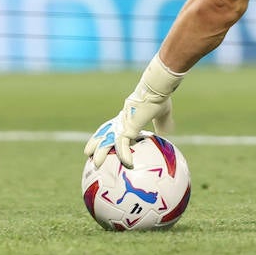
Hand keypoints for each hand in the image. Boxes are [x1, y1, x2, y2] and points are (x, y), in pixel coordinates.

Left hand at [84, 54, 184, 168]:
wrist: (156, 89)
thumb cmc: (159, 98)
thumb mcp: (163, 113)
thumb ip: (163, 123)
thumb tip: (167, 132)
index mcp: (127, 116)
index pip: (113, 126)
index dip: (107, 133)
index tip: (103, 141)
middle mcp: (121, 121)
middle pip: (104, 133)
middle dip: (95, 143)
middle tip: (88, 153)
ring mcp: (123, 124)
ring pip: (108, 141)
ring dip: (101, 152)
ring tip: (96, 163)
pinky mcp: (128, 128)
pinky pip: (123, 146)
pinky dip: (125, 156)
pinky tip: (128, 165)